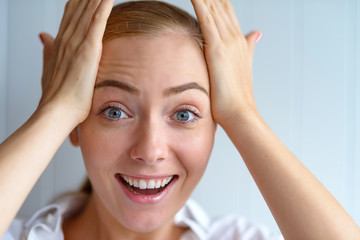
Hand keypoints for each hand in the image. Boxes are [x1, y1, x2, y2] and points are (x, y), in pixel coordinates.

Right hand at [38, 0, 113, 123]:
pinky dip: (103, 8)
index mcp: (61, 43)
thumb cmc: (56, 96)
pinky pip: (97, 22)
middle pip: (79, 9)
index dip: (78, 3)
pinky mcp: (88, 49)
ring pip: (88, 11)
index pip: (70, 15)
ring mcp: (77, 42)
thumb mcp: (50, 68)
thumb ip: (48, 50)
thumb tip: (43, 36)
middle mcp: (67, 39)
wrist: (58, 110)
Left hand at [191, 0, 260, 125]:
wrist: (240, 112)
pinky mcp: (217, 48)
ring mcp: (227, 41)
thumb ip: (248, 47)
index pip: (226, 11)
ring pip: (214, 8)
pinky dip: (200, 4)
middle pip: (221, 5)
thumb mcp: (244, 66)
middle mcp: (234, 37)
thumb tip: (255, 34)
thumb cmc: (237, 95)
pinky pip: (206, 18)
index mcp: (238, 41)